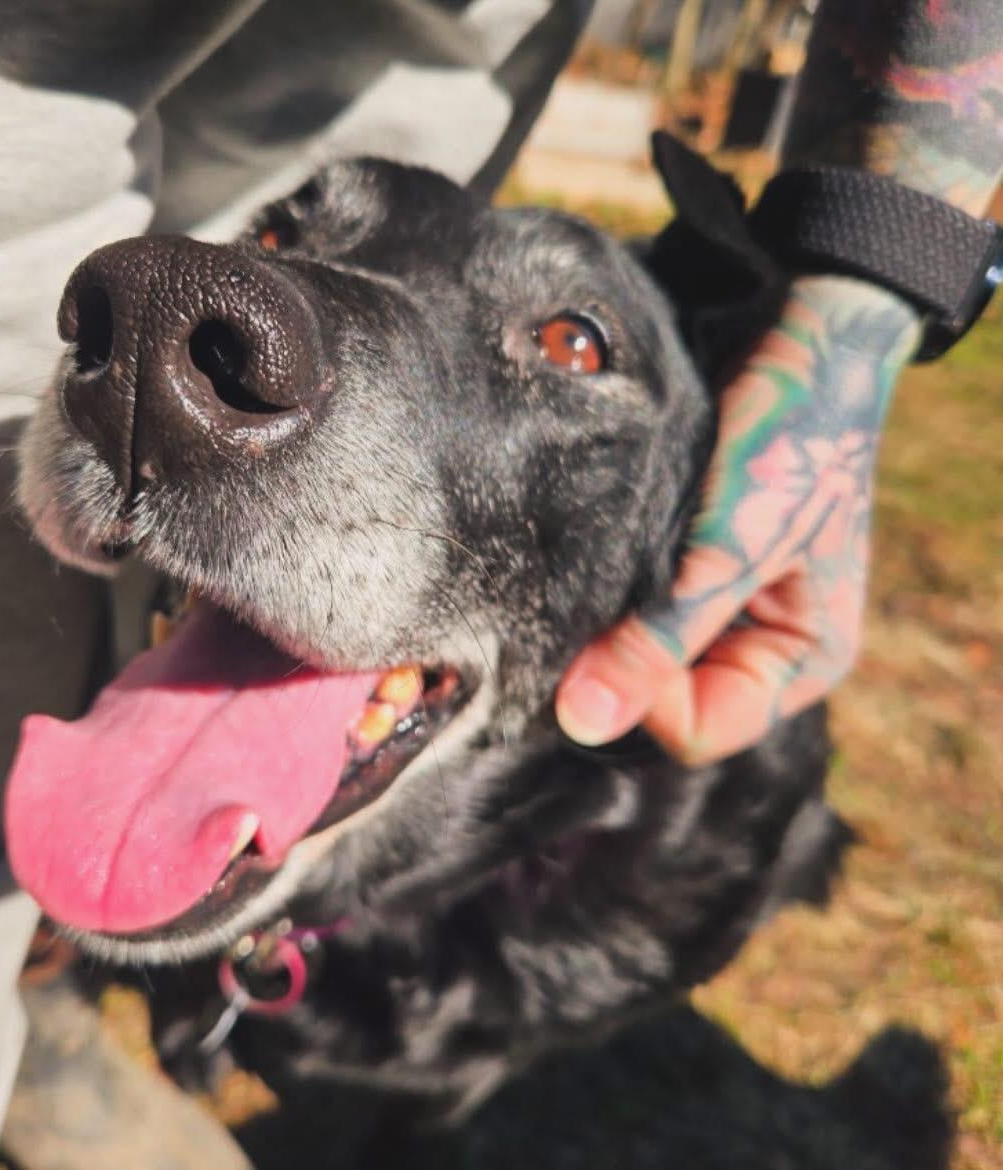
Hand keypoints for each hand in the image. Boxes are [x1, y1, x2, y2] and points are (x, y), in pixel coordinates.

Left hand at [556, 277, 919, 764]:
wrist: (802, 340)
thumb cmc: (793, 444)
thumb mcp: (734, 548)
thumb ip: (661, 637)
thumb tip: (581, 722)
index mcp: (798, 662)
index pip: (699, 730)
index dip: (648, 696)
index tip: (615, 633)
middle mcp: (755, 645)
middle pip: (663, 698)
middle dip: (623, 656)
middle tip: (598, 589)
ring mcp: (716, 605)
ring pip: (636, 650)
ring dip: (609, 617)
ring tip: (601, 559)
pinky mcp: (683, 564)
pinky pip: (629, 601)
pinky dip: (608, 582)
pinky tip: (599, 543)